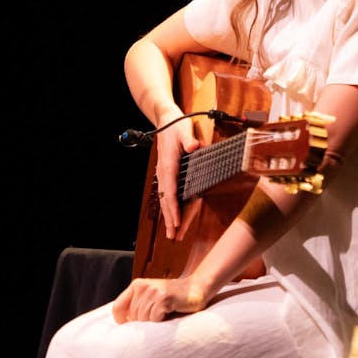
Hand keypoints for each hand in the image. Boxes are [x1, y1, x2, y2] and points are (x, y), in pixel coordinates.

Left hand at [112, 276, 210, 322]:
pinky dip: (161, 321)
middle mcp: (143, 286)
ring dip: (154, 322)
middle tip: (157, 316)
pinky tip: (169, 312)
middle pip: (132, 317)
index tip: (133, 324)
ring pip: (143, 319)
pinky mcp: (164, 298)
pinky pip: (154, 319)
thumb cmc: (171, 298)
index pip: (117, 308)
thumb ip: (136, 305)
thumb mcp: (150, 297)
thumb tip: (122, 323)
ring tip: (164, 313)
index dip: (122, 321)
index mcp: (136, 285)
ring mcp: (154, 291)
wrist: (196, 288)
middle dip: (144, 322)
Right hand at [154, 115, 201, 239]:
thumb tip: (194, 146)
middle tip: (173, 236)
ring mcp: (164, 174)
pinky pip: (167, 194)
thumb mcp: (184, 130)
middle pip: (166, 200)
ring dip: (168, 217)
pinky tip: (171, 217)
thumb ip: (188, 139)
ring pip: (165, 199)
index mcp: (169, 165)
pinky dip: (169, 208)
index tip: (176, 222)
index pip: (171, 191)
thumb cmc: (176, 126)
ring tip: (171, 233)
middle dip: (170, 219)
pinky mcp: (166, 174)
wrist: (164, 120)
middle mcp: (164, 172)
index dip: (174, 208)